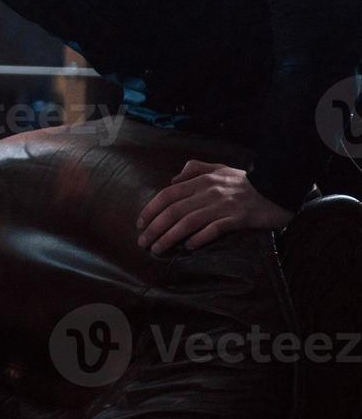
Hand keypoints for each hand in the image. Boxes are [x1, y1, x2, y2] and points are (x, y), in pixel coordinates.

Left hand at [136, 161, 293, 253]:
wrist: (278, 188)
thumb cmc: (245, 182)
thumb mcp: (219, 169)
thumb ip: (195, 170)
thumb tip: (173, 179)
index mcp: (202, 180)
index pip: (168, 195)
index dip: (151, 209)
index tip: (140, 224)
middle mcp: (209, 192)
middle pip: (174, 211)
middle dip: (155, 228)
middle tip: (143, 242)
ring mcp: (224, 205)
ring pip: (189, 222)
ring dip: (170, 237)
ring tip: (157, 249)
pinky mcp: (239, 218)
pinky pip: (215, 229)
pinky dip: (199, 238)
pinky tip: (189, 247)